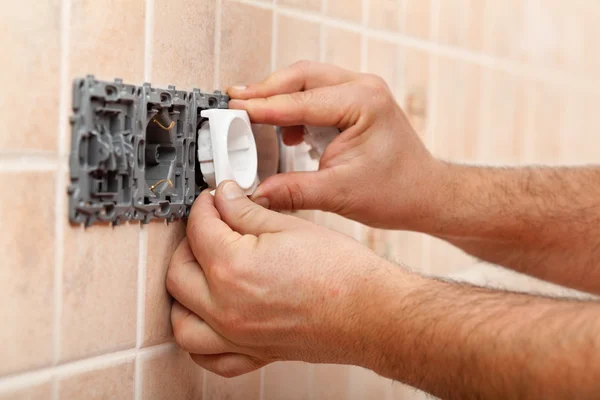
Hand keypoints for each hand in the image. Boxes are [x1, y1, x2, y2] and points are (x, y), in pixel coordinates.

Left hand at [166, 181, 396, 376]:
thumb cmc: (341, 274)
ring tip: (199, 273)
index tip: (214, 199)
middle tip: (208, 227)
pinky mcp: (253, 354)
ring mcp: (237, 337)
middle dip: (187, 243)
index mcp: (232, 270)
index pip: (199, 229)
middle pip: (178, 274)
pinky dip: (198, 340)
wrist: (372, 312)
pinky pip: (208, 358)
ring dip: (182, 294)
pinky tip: (207, 320)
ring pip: (182, 322)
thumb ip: (247, 211)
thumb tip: (225, 198)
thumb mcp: (289, 227)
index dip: (205, 206)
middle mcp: (226, 309)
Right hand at [227, 61, 444, 229]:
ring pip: (309, 82)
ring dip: (280, 96)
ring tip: (253, 114)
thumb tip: (256, 192)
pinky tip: (285, 129)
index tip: (234, 110)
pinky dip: (295, 107)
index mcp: (363, 103)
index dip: (263, 107)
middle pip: (302, 77)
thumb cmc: (397, 192)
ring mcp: (362, 93)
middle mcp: (364, 89)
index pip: (301, 101)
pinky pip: (318, 95)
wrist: (424, 195)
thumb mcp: (338, 194)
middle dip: (267, 90)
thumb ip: (292, 191)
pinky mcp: (356, 104)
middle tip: (236, 102)